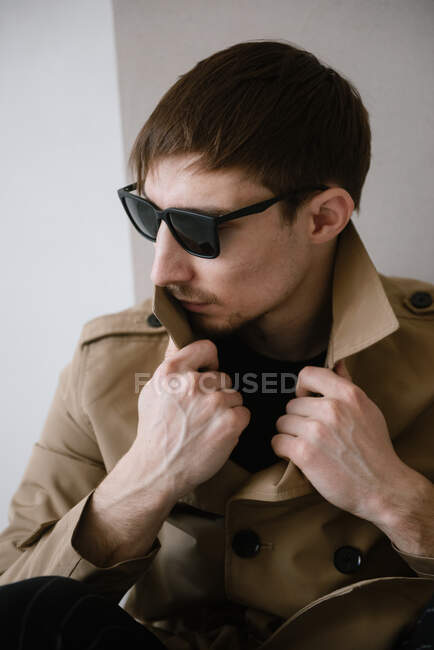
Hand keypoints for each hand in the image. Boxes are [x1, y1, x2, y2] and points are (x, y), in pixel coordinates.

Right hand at [130, 337, 250, 501]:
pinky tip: (216, 434)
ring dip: (226, 410)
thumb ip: (172, 367)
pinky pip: (243, 413)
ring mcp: (214, 403)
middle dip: (215, 393)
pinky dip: (234, 425)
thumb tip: (183, 343)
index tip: (206, 372)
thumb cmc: (155, 431)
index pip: (206, 348)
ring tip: (205, 426)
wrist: (158, 470)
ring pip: (234, 395)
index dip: (209, 361)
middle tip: (200, 413)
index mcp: (172, 372)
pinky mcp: (230, 422)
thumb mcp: (153, 390)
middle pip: (222, 377)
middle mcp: (193, 384)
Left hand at [271, 359, 408, 523]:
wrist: (383, 488)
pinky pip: (277, 442)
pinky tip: (297, 457)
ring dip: (290, 435)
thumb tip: (337, 362)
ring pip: (282, 422)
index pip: (308, 374)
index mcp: (348, 395)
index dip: (302, 387)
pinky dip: (283, 450)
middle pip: (292, 404)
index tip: (305, 400)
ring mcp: (316, 430)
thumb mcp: (368, 410)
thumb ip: (347, 385)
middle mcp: (331, 408)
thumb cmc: (375, 450)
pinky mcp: (305, 452)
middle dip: (298, 419)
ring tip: (307, 446)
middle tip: (313, 435)